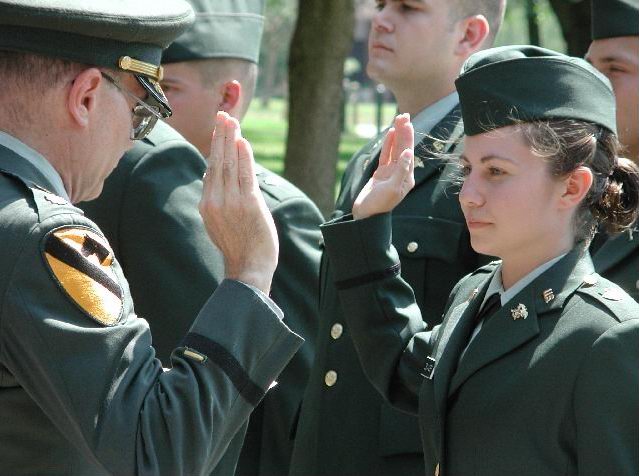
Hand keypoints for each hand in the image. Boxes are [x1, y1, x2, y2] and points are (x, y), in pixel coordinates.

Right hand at [199, 112, 277, 293]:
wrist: (249, 268)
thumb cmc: (238, 246)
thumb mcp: (218, 223)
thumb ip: (216, 199)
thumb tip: (211, 174)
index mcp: (206, 205)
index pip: (211, 170)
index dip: (214, 147)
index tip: (217, 130)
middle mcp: (215, 201)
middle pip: (216, 161)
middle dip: (220, 136)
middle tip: (222, 115)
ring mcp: (231, 202)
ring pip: (229, 164)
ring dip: (231, 140)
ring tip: (232, 121)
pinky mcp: (248, 204)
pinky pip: (245, 174)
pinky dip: (244, 156)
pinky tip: (243, 142)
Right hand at [353, 114, 414, 219]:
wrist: (366, 215)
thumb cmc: (379, 205)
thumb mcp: (392, 189)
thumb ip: (401, 170)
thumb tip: (407, 152)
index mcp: (407, 177)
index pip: (409, 153)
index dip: (408, 137)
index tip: (408, 123)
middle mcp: (401, 173)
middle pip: (404, 148)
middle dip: (404, 132)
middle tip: (404, 116)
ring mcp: (390, 172)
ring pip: (395, 150)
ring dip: (397, 135)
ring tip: (398, 120)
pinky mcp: (381, 173)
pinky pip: (386, 156)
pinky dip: (388, 145)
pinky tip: (390, 134)